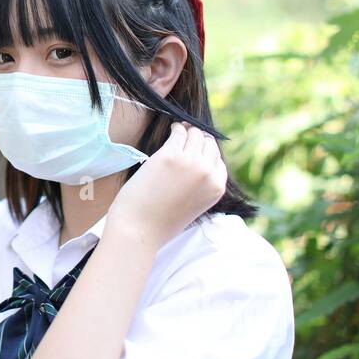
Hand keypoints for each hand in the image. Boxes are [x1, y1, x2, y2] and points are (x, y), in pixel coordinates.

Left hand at [108, 121, 227, 246]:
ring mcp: (191, 162)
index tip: (196, 150)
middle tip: (187, 137)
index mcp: (216, 188)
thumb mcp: (193, 205)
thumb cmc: (160, 221)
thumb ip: (200, 186)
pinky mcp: (171, 155)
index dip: (207, 153)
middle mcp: (208, 173)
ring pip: (196, 134)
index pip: (218, 160)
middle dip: (199, 139)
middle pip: (209, 144)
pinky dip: (176, 128)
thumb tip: (198, 163)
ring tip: (178, 131)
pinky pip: (179, 132)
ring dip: (188, 131)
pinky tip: (171, 129)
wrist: (139, 229)